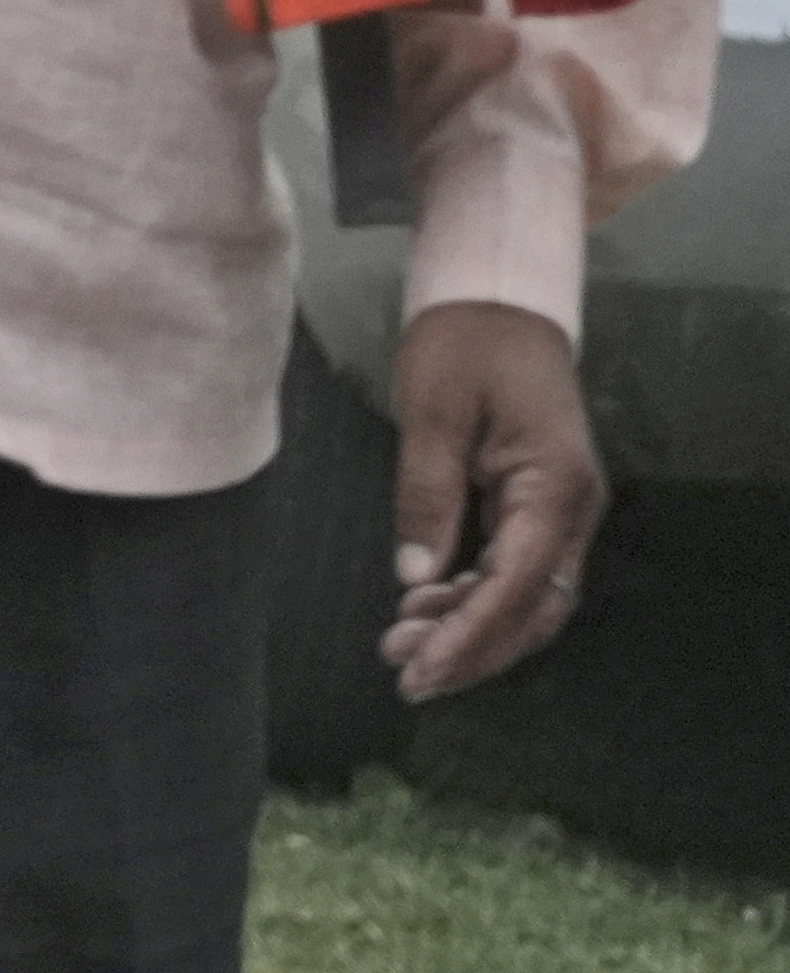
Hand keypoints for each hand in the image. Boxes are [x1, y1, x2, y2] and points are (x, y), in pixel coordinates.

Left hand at [381, 301, 605, 702]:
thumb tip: (416, 578)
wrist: (497, 298)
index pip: (517, 586)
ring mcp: (560, 510)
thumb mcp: (433, 410)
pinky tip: (423, 608)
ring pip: (524, 597)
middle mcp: (572, 509)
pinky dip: (471, 596)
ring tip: (401, 645)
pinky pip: (513, 570)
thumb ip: (427, 493)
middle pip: (531, 609)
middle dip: (472, 648)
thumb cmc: (463, 342)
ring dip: (469, 628)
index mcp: (556, 486)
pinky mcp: (537, 505)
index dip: (469, 636)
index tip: (421, 669)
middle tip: (405, 674)